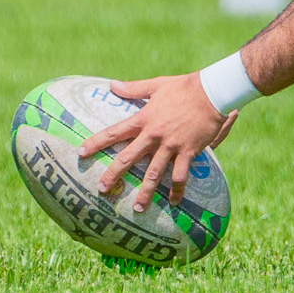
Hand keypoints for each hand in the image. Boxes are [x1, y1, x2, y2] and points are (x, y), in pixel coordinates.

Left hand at [77, 74, 238, 211]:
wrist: (212, 93)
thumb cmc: (185, 86)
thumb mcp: (157, 85)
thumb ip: (134, 88)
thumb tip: (112, 85)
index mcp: (144, 118)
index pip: (114, 132)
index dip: (96, 143)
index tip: (81, 153)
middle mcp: (154, 135)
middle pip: (129, 158)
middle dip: (113, 174)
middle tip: (101, 189)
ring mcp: (171, 145)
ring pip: (154, 173)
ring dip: (145, 191)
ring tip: (138, 208)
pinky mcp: (188, 151)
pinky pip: (181, 175)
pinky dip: (178, 189)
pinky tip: (174, 201)